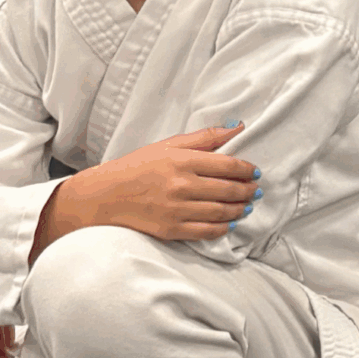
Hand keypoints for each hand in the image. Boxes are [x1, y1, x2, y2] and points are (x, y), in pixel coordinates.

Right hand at [32, 124, 258, 251]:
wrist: (102, 197)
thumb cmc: (136, 166)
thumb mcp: (168, 144)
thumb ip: (205, 137)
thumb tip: (238, 126)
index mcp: (183, 161)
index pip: (228, 165)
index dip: (247, 170)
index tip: (256, 172)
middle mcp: (181, 186)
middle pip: (228, 189)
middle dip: (248, 190)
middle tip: (256, 190)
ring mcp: (176, 210)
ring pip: (220, 211)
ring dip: (239, 209)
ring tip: (247, 206)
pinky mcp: (169, 230)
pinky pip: (204, 231)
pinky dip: (222, 228)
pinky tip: (229, 223)